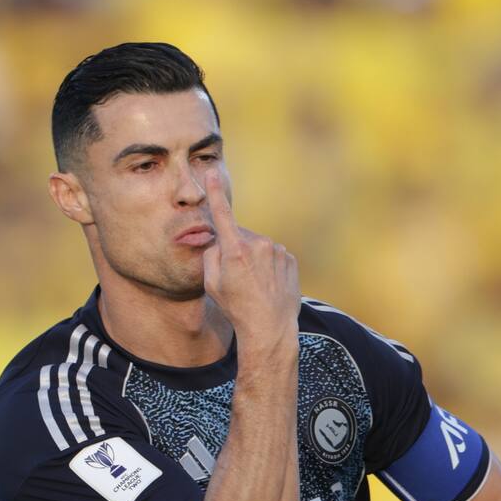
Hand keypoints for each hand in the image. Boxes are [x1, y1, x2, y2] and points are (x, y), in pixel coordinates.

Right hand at [201, 164, 299, 348]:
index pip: (222, 215)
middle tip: (236, 277)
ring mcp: (277, 251)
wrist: (270, 328)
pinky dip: (269, 266)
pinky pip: (274, 255)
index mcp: (235, 250)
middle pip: (240, 236)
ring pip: (258, 247)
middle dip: (235, 249)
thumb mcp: (212, 284)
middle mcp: (258, 245)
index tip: (212, 173)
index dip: (215, 194)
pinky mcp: (289, 258)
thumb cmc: (236, 308)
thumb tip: (218, 241)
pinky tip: (268, 284)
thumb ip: (211, 255)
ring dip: (254, 259)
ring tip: (255, 284)